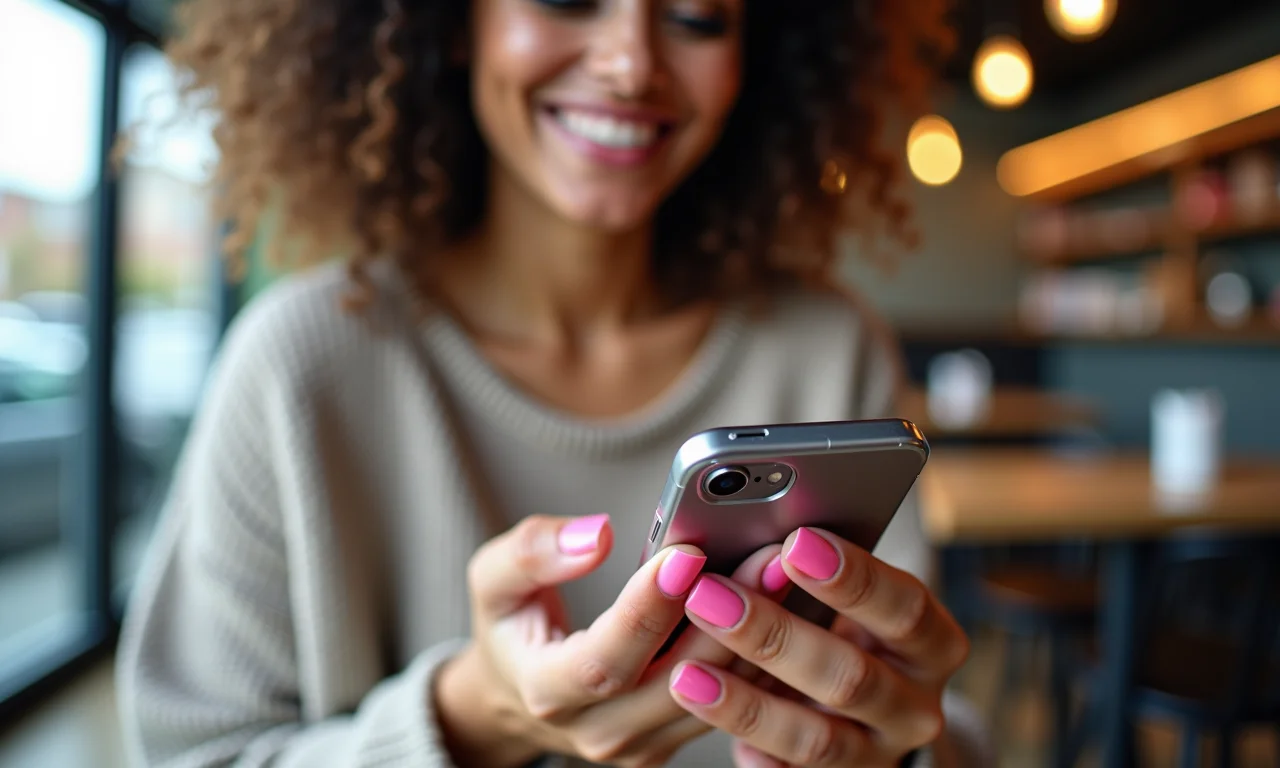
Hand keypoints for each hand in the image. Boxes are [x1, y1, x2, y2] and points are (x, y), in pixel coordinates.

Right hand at [435, 513, 786, 766]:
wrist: (518, 693)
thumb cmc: (511, 627)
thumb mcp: (493, 580)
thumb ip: (531, 553)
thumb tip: (596, 534)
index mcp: (546, 691)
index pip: (603, 660)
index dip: (646, 610)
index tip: (686, 553)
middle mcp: (598, 732)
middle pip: (675, 683)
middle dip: (723, 616)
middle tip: (767, 556)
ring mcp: (641, 745)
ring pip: (713, 696)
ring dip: (754, 633)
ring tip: (785, 572)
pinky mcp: (674, 741)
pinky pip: (728, 703)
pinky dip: (757, 653)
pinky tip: (786, 604)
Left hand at [667, 527, 969, 767]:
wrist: (867, 714)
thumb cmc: (847, 630)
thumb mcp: (852, 599)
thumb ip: (815, 573)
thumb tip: (749, 534)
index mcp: (933, 642)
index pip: (904, 607)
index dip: (853, 577)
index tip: (794, 542)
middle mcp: (916, 705)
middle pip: (851, 676)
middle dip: (773, 635)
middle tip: (709, 595)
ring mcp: (877, 753)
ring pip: (815, 738)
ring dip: (745, 703)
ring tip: (685, 671)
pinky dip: (748, 745)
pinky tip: (708, 717)